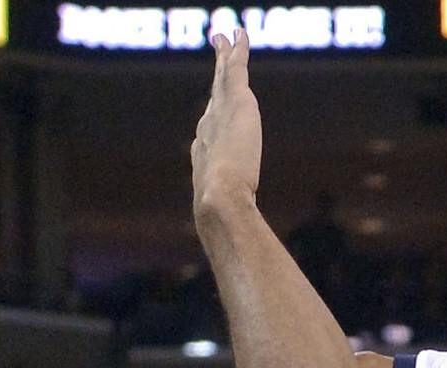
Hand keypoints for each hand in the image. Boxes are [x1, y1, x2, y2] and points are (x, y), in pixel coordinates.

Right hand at [191, 28, 261, 228]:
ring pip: (222, 79)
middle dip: (214, 79)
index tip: (210, 113)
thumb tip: (238, 255)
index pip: (209, 131)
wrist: (220, 203)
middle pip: (212, 98)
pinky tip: (240, 33)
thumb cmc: (223, 219)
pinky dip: (237, 49)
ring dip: (225, 57)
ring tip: (227, 38)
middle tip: (214, 60)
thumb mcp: (227, 222)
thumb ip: (233, 228)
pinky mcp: (234, 102)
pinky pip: (235, 68)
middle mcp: (207, 130)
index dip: (211, 119)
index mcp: (206, 156)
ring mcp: (219, 114)